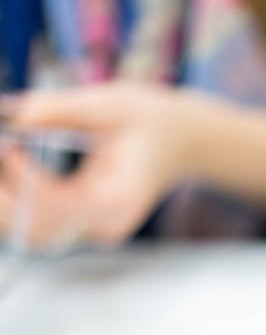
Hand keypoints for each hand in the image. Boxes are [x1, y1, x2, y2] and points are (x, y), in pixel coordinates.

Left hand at [0, 84, 208, 247]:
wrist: (180, 141)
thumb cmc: (151, 122)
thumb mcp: (108, 103)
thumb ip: (59, 109)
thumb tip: (17, 116)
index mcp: (117, 202)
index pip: (58, 206)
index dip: (23, 179)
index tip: (10, 141)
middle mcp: (104, 226)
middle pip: (36, 229)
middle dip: (6, 196)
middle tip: (2, 149)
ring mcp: (92, 230)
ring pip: (31, 232)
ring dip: (7, 201)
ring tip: (6, 154)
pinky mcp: (81, 224)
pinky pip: (38, 223)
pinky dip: (16, 201)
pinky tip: (9, 167)